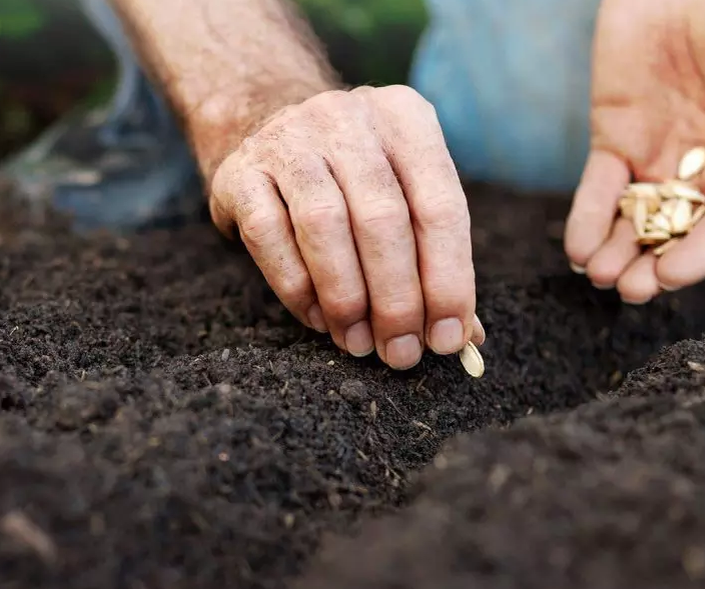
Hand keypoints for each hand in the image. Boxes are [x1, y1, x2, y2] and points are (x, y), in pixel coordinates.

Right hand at [209, 85, 483, 369]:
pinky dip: (297, 287)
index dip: (449, 280)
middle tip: (401, 353)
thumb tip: (465, 337)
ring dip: (346, 298)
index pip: (441, 206)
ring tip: (360, 343)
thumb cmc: (355, 180)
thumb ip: (437, 259)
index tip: (447, 339)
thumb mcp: (405, 196)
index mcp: (406, 120)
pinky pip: (269, 235)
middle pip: (382, 219)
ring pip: (324, 225)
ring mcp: (289, 138)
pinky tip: (318, 318)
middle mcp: (349, 119)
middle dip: (397, 300)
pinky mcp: (240, 170)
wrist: (264, 125)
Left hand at [564, 0, 704, 302]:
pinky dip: (587, 219)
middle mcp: (702, 174)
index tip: (670, 277)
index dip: (698, 256)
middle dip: (651, 266)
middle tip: (628, 289)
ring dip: (616, 252)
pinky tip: (578, 247)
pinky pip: (599, 189)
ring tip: (599, 275)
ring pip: (634, 221)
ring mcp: (655, 160)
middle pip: (675, 235)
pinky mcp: (614, 142)